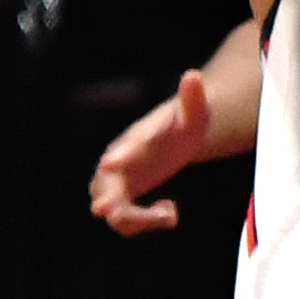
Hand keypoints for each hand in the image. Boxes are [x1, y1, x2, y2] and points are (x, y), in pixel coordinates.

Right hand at [94, 68, 225, 234]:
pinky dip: (145, 223)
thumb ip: (192, 97)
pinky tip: (171, 212)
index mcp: (137, 139)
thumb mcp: (194, 112)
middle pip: (105, 185)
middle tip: (106, 211)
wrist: (178, 135)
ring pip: (114, 210)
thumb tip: (193, 75)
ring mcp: (118, 180)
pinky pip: (124, 221)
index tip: (110, 163)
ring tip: (171, 214)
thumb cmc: (184, 122)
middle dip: (105, 198)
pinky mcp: (124, 196)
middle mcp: (120, 160)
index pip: (125, 146)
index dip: (119, 155)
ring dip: (138, 220)